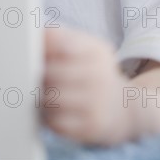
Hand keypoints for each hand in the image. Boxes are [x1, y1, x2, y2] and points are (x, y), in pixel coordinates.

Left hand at [42, 28, 133, 144]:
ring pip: (50, 98)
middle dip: (41, 77)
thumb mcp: (87, 50)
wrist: (123, 108)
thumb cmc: (95, 75)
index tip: (40, 54)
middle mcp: (101, 75)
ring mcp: (97, 102)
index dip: (43, 50)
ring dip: (44, 99)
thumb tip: (36, 33)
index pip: (61, 44)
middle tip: (43, 79)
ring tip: (51, 96)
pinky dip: (51, 118)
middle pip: (51, 73)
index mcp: (98, 51)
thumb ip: (60, 37)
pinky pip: (55, 122)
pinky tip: (59, 112)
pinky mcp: (92, 126)